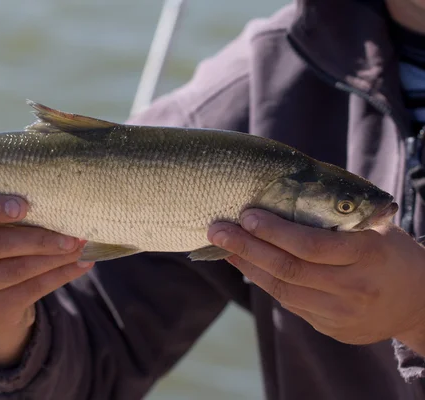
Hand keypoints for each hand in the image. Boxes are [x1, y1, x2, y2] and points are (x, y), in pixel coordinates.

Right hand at [0, 195, 93, 368]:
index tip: (24, 206)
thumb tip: (63, 206)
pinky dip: (61, 275)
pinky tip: (81, 264)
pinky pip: (32, 289)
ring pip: (17, 269)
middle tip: (72, 234)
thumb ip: (12, 216)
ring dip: (55, 257)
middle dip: (38, 238)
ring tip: (80, 247)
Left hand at [208, 209, 424, 349]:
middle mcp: (353, 287)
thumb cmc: (391, 253)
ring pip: (283, 290)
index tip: (246, 216)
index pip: (311, 244)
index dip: (274, 231)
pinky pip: (290, 303)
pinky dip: (264, 282)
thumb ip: (337, 214)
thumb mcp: (374, 227)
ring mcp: (341, 312)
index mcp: (367, 254)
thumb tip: (283, 189)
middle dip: (246, 247)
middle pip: (288, 269)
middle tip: (216, 230)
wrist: (419, 303)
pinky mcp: (331, 328)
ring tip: (223, 246)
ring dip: (248, 266)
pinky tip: (246, 265)